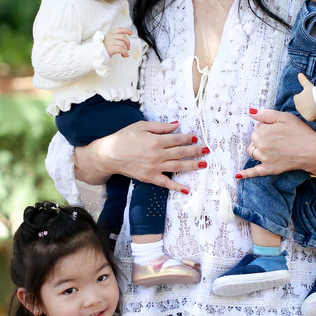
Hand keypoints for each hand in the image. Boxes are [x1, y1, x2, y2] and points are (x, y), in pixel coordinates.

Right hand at [74, 120, 205, 193]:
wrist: (109, 155)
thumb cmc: (124, 138)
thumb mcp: (141, 126)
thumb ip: (160, 127)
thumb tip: (176, 125)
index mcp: (156, 141)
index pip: (177, 139)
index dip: (188, 139)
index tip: (196, 138)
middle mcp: (158, 154)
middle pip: (181, 153)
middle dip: (195, 151)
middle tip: (207, 150)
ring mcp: (155, 167)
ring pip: (178, 166)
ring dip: (192, 165)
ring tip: (203, 164)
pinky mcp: (150, 177)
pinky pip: (166, 183)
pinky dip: (177, 187)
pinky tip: (187, 190)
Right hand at [103, 28, 131, 57]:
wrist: (96, 54)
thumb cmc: (103, 49)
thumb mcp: (109, 42)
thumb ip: (116, 40)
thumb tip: (126, 44)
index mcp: (110, 34)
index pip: (119, 30)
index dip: (126, 30)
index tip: (131, 33)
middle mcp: (110, 37)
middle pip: (123, 37)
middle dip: (128, 43)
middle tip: (128, 48)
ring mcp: (110, 42)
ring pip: (123, 44)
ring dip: (126, 49)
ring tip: (125, 53)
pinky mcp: (111, 48)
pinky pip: (121, 49)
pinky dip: (125, 53)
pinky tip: (125, 55)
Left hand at [236, 108, 315, 183]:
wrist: (313, 151)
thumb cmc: (301, 132)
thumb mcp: (285, 117)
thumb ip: (266, 114)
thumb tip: (250, 112)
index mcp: (263, 132)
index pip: (258, 126)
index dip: (268, 126)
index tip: (279, 128)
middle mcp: (261, 145)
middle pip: (254, 138)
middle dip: (263, 136)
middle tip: (278, 137)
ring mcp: (264, 159)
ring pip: (253, 151)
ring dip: (258, 148)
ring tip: (272, 147)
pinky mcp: (269, 169)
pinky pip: (254, 172)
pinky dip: (245, 174)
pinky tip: (237, 175)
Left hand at [292, 73, 315, 120]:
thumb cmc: (314, 92)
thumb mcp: (308, 85)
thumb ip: (303, 80)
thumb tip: (299, 74)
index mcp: (296, 98)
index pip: (298, 98)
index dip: (304, 97)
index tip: (310, 96)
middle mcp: (297, 106)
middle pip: (301, 105)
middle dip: (305, 103)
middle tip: (313, 101)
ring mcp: (302, 112)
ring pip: (305, 111)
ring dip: (308, 109)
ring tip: (315, 106)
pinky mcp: (307, 117)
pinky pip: (308, 116)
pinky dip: (311, 115)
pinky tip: (315, 111)